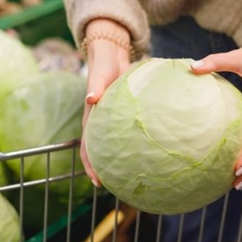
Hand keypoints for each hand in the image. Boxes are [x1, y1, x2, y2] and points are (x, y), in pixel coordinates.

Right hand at [80, 19, 131, 186]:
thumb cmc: (103, 64)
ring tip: (136, 176)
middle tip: (119, 187)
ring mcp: (113, 121)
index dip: (90, 165)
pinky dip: (137, 143)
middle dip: (107, 170)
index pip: (88, 147)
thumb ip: (96, 85)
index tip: (98, 181)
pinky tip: (152, 150)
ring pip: (116, 145)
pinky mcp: (125, 115)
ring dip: (122, 160)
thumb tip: (91, 98)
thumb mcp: (99, 74)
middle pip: (102, 152)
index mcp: (92, 118)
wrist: (112, 54)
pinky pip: (129, 133)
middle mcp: (101, 123)